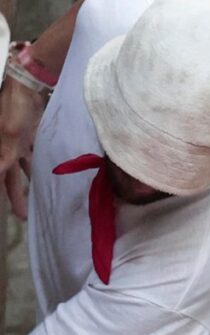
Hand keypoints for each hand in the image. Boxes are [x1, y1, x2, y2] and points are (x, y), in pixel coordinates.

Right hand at [0, 77, 46, 218]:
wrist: (26, 86)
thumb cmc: (14, 107)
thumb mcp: (11, 132)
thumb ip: (7, 153)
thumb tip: (1, 171)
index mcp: (0, 150)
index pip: (0, 176)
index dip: (3, 192)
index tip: (11, 212)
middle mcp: (6, 149)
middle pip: (10, 177)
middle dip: (15, 196)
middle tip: (23, 215)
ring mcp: (18, 142)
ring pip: (22, 168)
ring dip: (28, 182)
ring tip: (36, 197)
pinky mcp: (30, 135)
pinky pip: (33, 154)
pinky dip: (38, 164)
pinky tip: (47, 173)